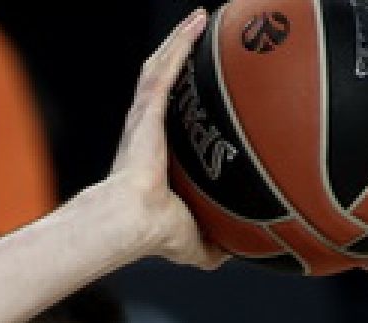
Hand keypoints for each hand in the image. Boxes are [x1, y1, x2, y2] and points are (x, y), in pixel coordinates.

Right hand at [104, 8, 225, 269]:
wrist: (134, 222)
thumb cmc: (155, 234)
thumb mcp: (194, 241)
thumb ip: (211, 246)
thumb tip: (232, 254)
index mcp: (153, 154)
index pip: (167, 118)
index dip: (181, 101)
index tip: (197, 88)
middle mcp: (146, 129)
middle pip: (162, 82)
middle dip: (178, 57)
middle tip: (199, 38)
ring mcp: (145, 116)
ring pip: (161, 67)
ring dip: (178, 42)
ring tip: (199, 19)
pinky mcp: (148, 109)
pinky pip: (165, 67)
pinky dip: (180, 43)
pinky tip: (198, 22)